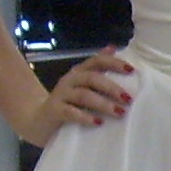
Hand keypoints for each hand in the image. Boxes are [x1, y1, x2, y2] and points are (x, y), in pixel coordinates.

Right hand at [18, 48, 132, 146]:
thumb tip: (114, 48)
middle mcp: (70, 80)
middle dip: (112, 87)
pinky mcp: (55, 110)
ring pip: (84, 95)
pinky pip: (71, 112)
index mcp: (79, 72)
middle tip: (129, 99)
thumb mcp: (85, 89)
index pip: (97, 61)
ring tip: (119, 112)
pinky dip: (85, 117)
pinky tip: (98, 122)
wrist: (38, 121)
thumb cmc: (69, 104)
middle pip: (92, 78)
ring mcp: (61, 95)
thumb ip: (99, 73)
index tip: (132, 70)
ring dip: (103, 104)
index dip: (114, 63)